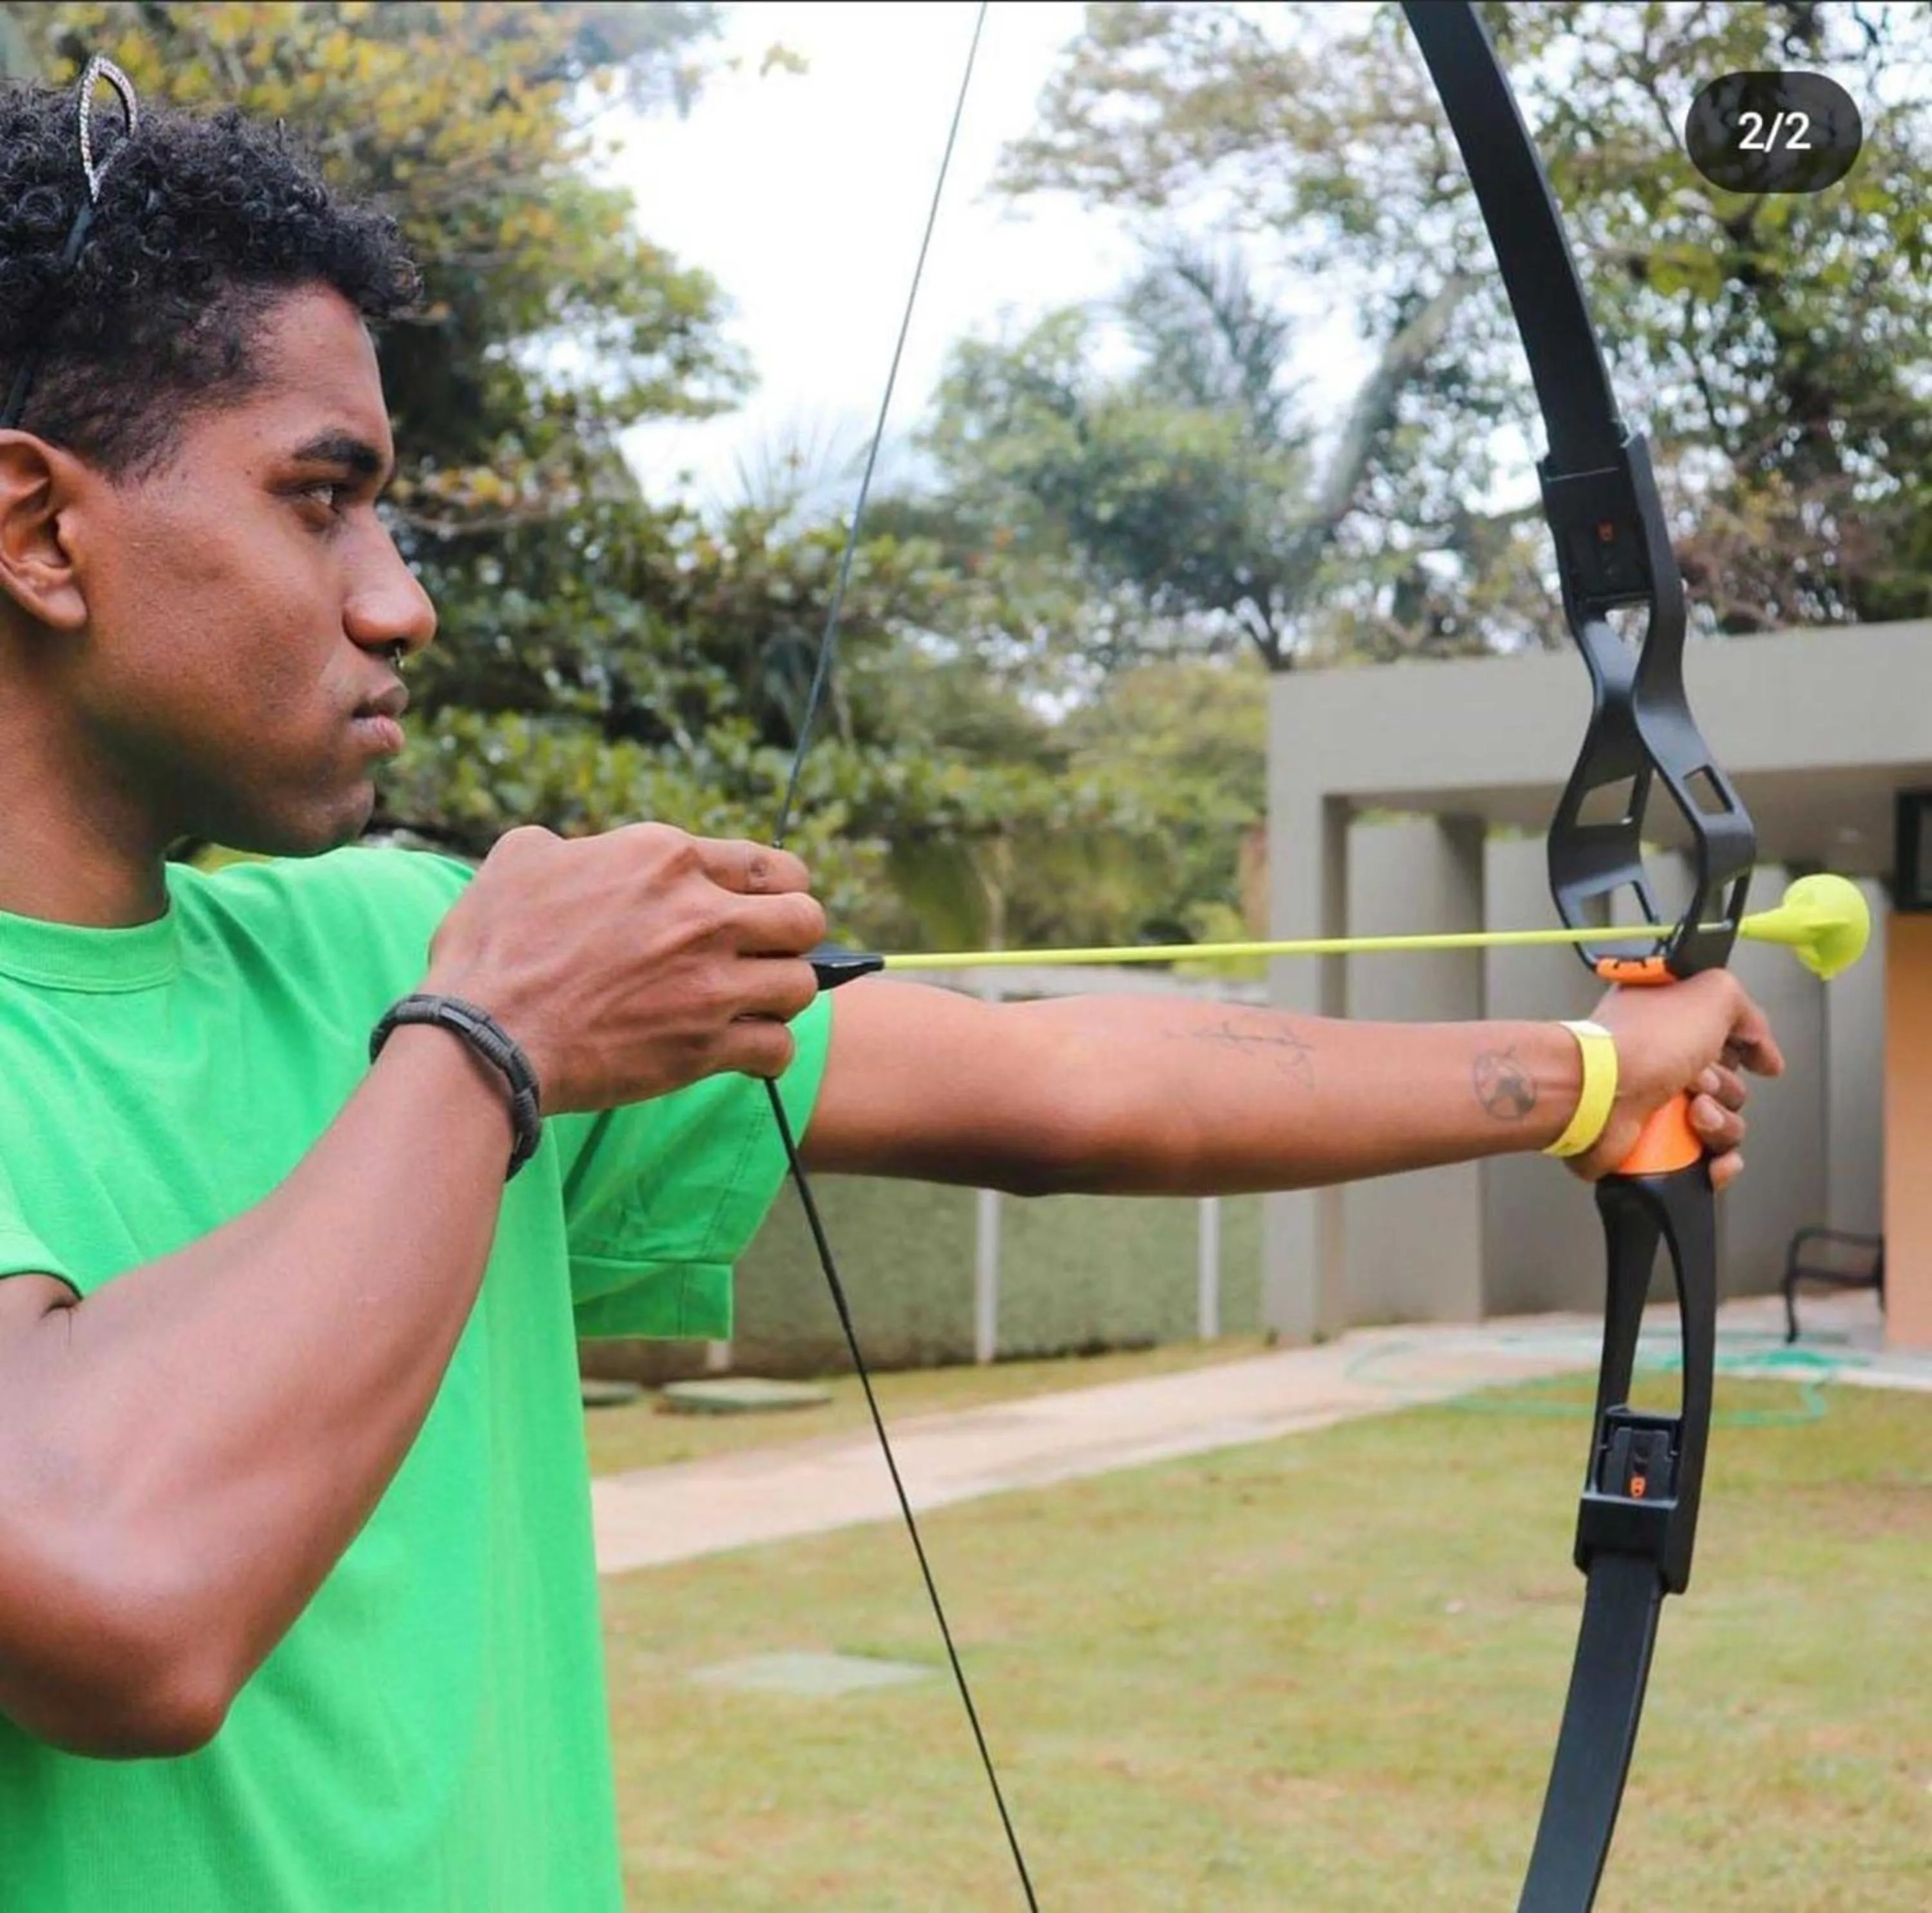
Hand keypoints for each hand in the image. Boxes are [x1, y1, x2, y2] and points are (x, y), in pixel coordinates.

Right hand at [422, 821, 826, 1112]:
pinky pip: (779, 1048)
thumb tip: (576, 853)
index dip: (775, 887)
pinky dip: (767, 1054)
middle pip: (805, 918)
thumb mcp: (520, 859)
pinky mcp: (704, 1047)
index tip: (762, 908)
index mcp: (664, 859)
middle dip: (792, 936)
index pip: (768, 863)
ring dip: (781, 996)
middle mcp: (701, 915)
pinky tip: (744, 1052)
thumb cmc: (492, 948)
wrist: (483, 1036)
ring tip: (752, 1005)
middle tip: (764, 954)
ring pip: (801, 984)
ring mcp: (709, 983)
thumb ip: (570, 847)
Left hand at [1570, 970, 1784, 1191]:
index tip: (1748, 1057)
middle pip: (1731, 1089)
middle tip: (1700, 1082)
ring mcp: (1658, 1108)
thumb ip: (1744, 1008)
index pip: (1729, 1042)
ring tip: (1693, 1115)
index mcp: (1671, 1026)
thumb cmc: (1643, 1043)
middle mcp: (1663, 1066)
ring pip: (1724, 1127)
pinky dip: (1718, 1165)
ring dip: (1721, 1125)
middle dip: (1728, 1090)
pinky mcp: (1654, 1146)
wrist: (1596, 1094)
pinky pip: (1706, 1163)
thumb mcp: (1712, 994)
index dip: (1743, 1051)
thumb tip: (1760, 1043)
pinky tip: (1713, 1159)